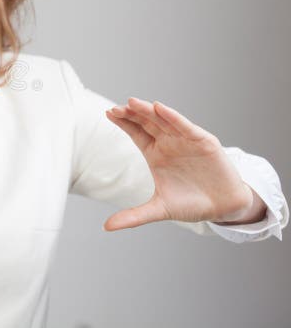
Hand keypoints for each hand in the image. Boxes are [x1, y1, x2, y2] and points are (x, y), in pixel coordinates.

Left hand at [102, 97, 258, 230]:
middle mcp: (168, 143)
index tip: (107, 113)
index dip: (123, 123)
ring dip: (148, 111)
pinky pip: (185, 126)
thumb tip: (106, 227)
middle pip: (146, 123)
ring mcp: (185, 140)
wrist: (223, 207)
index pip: (135, 133)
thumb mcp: (159, 210)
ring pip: (163, 120)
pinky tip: (159, 108)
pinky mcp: (203, 141)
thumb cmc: (191, 204)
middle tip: (116, 108)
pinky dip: (173, 117)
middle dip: (131, 114)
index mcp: (155, 154)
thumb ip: (133, 216)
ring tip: (132, 102)